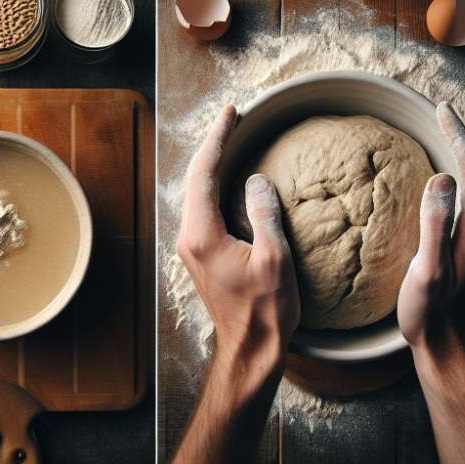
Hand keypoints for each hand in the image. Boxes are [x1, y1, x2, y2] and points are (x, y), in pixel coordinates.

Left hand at [176, 105, 299, 372]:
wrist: (251, 349)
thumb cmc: (266, 310)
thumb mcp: (274, 258)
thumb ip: (265, 214)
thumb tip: (257, 180)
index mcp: (203, 235)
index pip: (205, 172)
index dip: (219, 138)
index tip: (232, 113)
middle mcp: (190, 238)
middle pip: (196, 177)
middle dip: (214, 144)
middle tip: (233, 117)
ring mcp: (193, 246)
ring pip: (198, 191)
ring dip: (213, 162)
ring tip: (231, 136)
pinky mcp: (201, 253)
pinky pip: (204, 205)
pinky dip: (215, 181)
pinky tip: (229, 175)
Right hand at [398, 102, 464, 353]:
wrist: (449, 355)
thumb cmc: (433, 317)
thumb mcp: (427, 271)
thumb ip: (436, 224)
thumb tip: (443, 176)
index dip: (457, 135)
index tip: (442, 109)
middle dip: (460, 138)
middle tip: (441, 113)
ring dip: (461, 156)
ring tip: (443, 135)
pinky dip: (457, 178)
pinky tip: (442, 183)